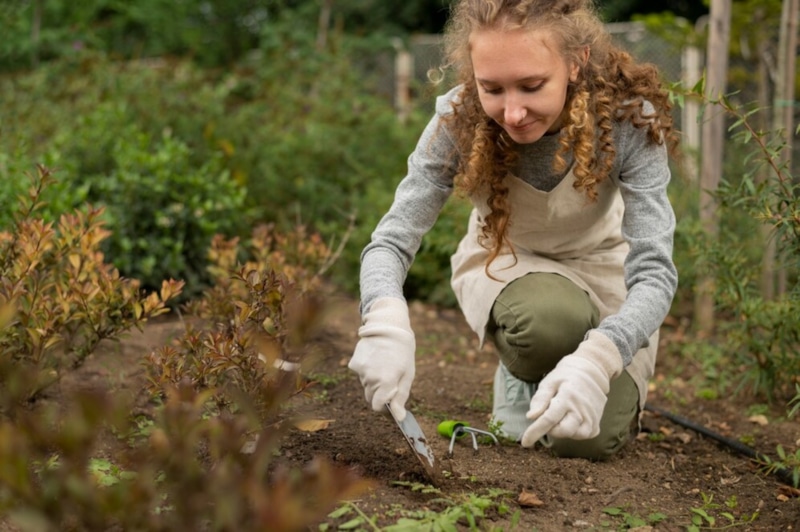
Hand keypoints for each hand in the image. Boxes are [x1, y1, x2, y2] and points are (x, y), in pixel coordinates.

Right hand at [348, 297, 414, 420]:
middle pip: (371, 397)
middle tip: (390, 379)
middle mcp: (371, 378)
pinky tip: (375, 359)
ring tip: (384, 364)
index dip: (384, 407)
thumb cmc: (402, 351)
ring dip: (373, 380)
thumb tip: (399, 417)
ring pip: (365, 385)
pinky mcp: (354, 363)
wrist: (388, 326)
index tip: (390, 402)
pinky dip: (367, 371)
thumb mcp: (407, 374)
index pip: (377, 407)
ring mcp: (361, 370)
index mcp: (386, 382)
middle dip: (379, 393)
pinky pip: (360, 374)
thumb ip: (401, 397)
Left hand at [521, 330, 622, 446]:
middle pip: (562, 431)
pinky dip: (574, 432)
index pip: (549, 419)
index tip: (525, 443)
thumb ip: (540, 400)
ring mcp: (591, 417)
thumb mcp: (549, 382)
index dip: (535, 432)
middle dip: (551, 428)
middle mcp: (581, 409)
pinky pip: (583, 435)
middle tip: (550, 415)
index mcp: (567, 397)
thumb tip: (531, 417)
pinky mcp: (596, 423)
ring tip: (562, 415)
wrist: (591, 372)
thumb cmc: (565, 378)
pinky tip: (572, 419)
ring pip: (574, 435)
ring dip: (563, 430)